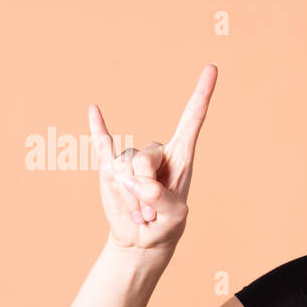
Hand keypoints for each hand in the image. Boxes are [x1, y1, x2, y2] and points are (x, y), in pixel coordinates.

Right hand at [91, 63, 217, 251]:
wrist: (143, 239)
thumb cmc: (166, 225)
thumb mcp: (174, 217)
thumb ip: (160, 199)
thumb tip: (141, 182)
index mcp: (181, 156)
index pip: (192, 119)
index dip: (202, 94)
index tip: (212, 67)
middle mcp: (157, 152)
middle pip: (145, 158)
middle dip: (145, 187)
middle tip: (151, 209)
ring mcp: (132, 159)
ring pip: (124, 166)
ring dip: (130, 195)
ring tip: (140, 209)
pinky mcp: (110, 167)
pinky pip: (102, 145)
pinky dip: (98, 129)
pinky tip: (94, 110)